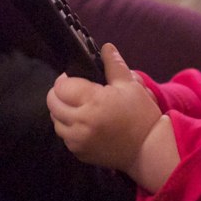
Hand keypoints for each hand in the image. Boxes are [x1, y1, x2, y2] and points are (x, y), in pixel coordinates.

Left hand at [47, 43, 162, 173]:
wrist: (148, 149)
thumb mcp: (130, 86)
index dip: (67, 79)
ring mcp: (77, 140)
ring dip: (64, 112)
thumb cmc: (141, 115)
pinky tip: (87, 124)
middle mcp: (80, 122)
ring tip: (82, 109)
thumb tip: (106, 48)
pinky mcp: (78, 153)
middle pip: (52, 103)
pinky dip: (71, 129)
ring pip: (55, 121)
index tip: (78, 79)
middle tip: (78, 93)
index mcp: (92, 102)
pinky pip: (65, 137)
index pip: (60, 86)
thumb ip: (114, 65)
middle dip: (61, 94)